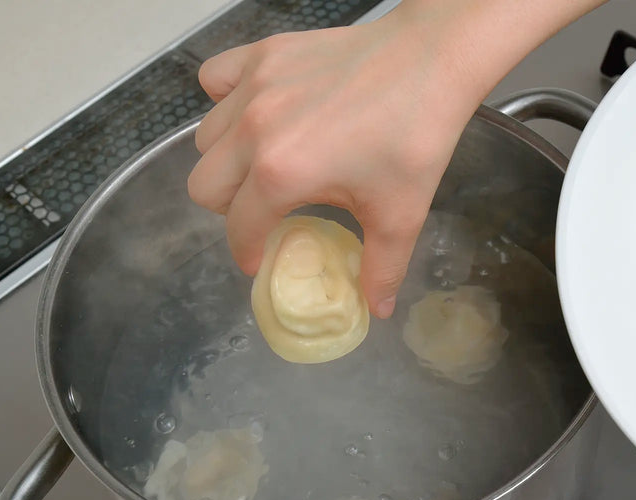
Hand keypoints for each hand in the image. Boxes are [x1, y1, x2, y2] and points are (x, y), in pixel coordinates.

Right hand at [187, 0, 609, 318]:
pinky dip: (224, 101)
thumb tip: (376, 309)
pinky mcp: (263, 54)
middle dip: (230, 210)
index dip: (248, 252)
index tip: (260, 258)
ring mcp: (253, 87)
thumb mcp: (401, 215)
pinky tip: (256, 113)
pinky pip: (214, 81)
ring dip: (227, 160)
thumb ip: (382, 268)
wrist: (431, 61)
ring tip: (264, 164)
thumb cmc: (415, 137)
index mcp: (281, 174)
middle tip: (265, 212)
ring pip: (206, 138)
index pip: (238, 228)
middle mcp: (254, 130)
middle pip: (204, 187)